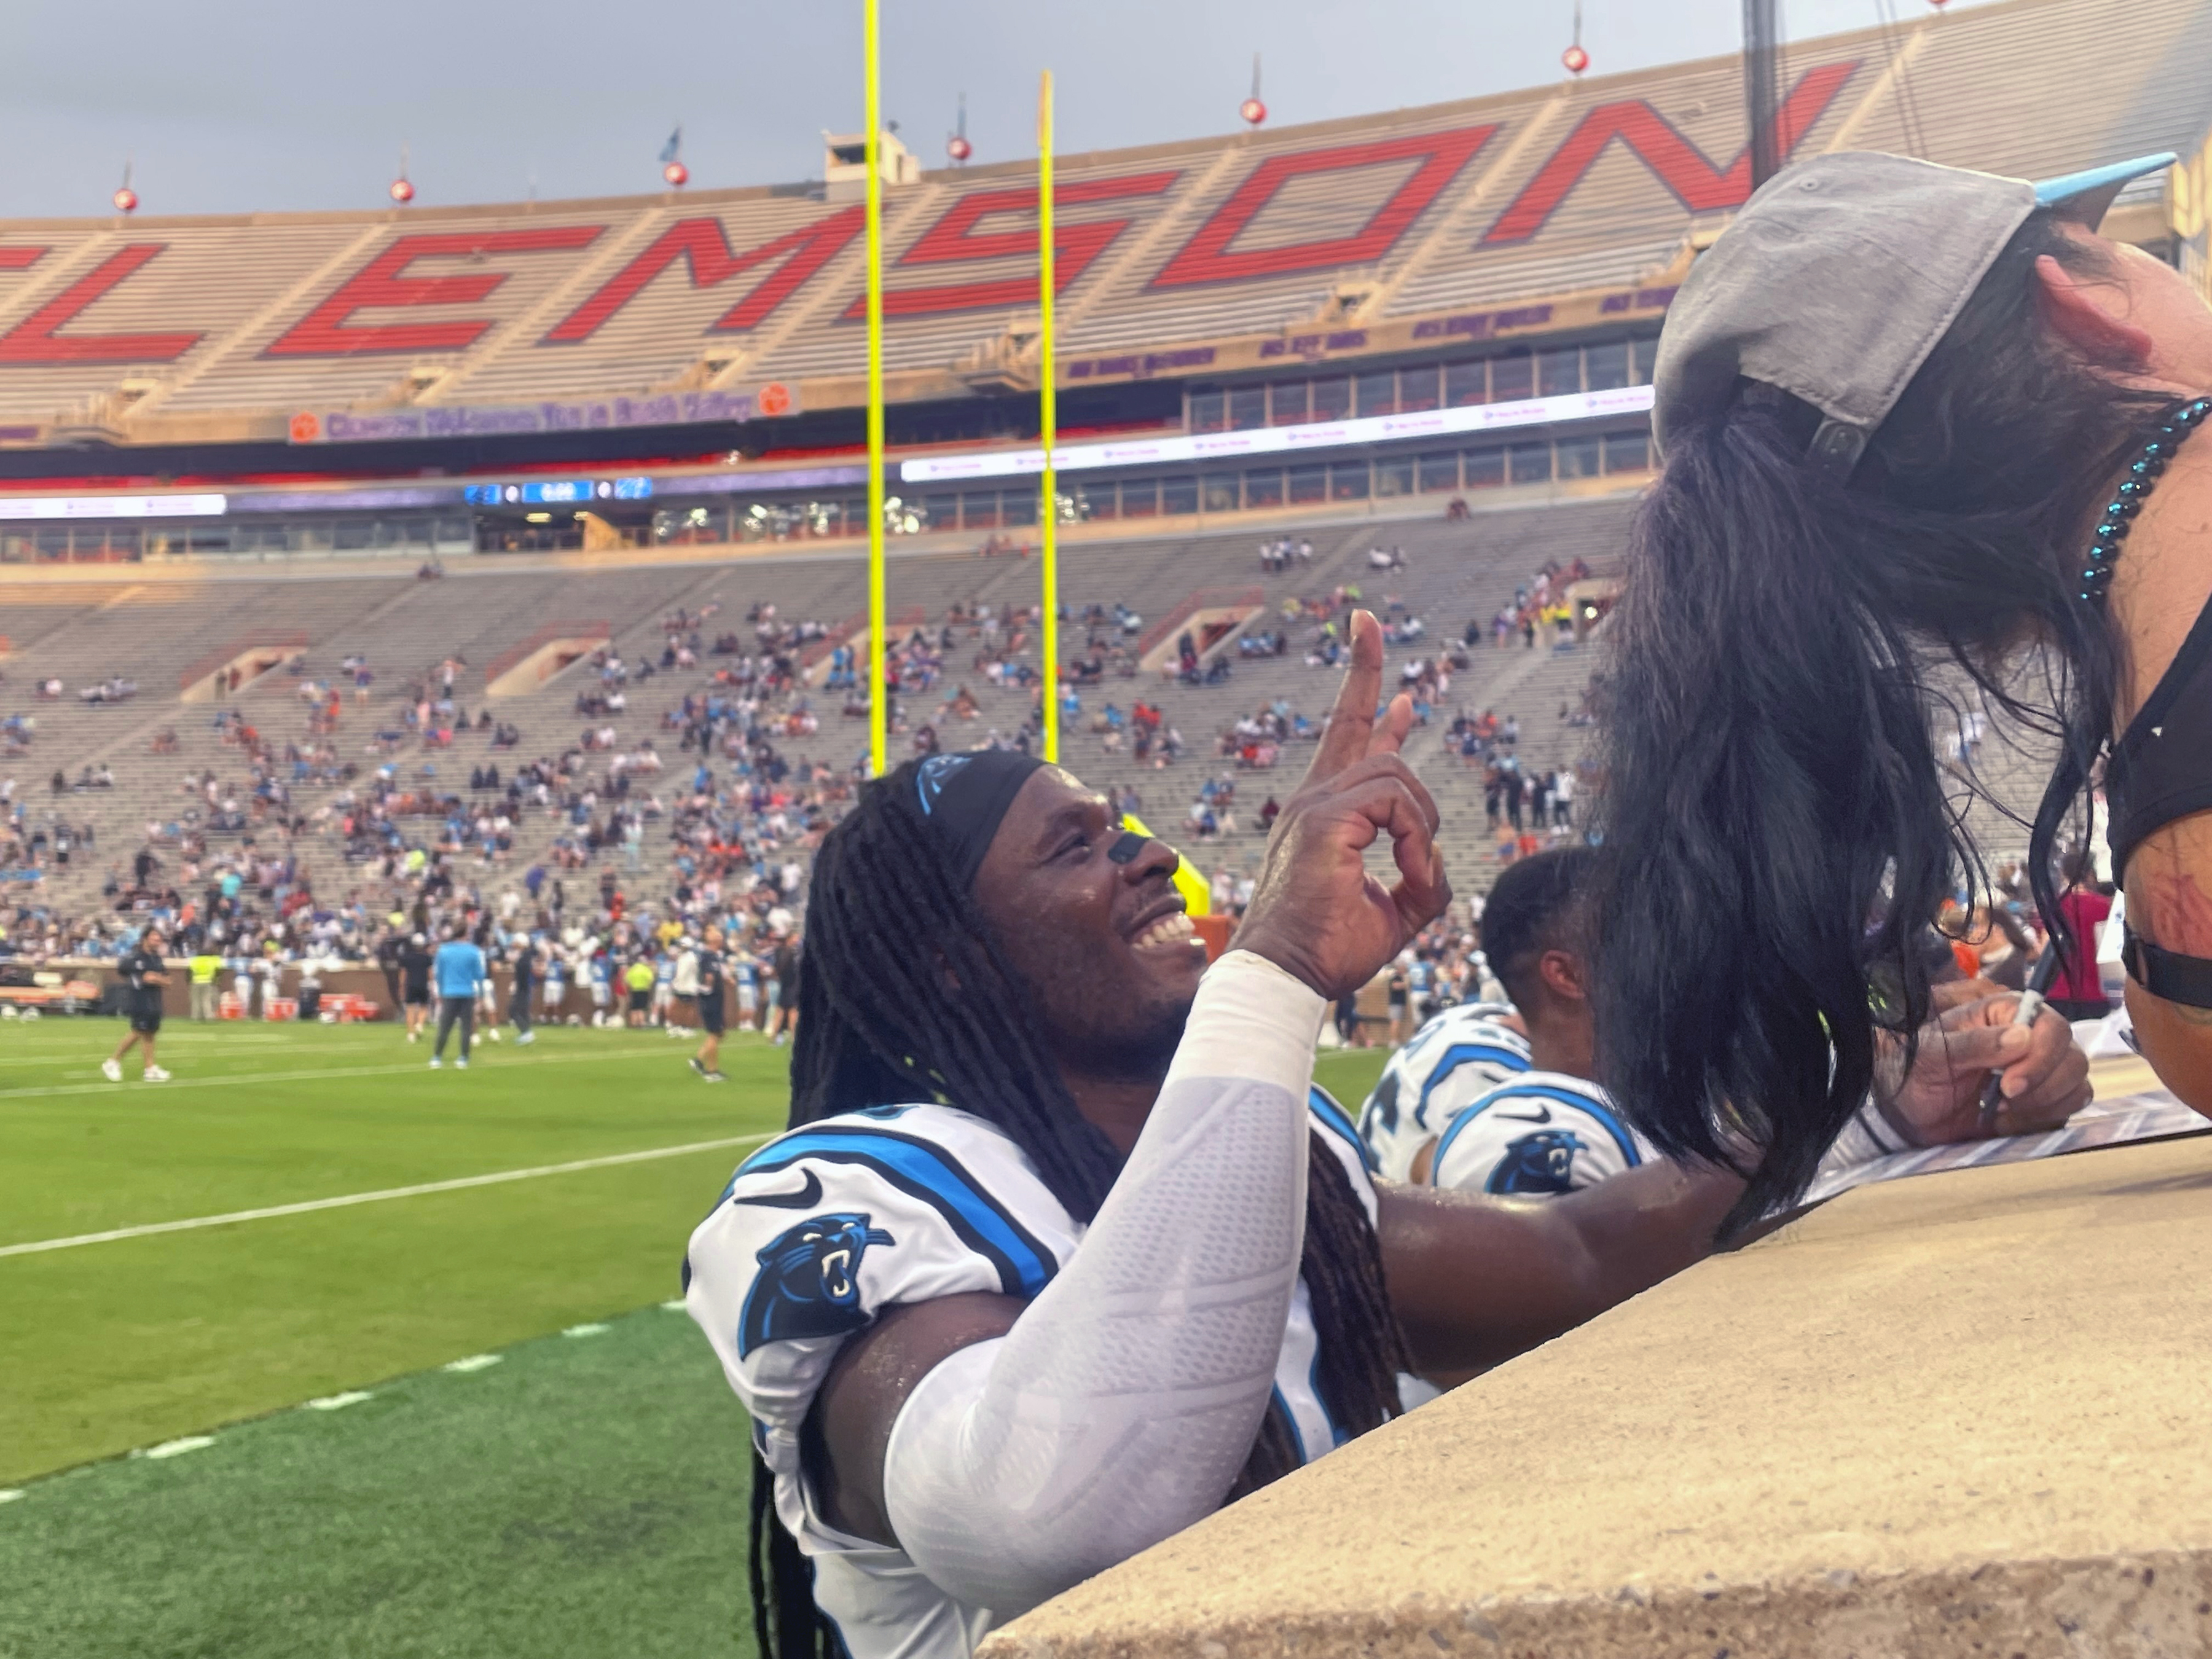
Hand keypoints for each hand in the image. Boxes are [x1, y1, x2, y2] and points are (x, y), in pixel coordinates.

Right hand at [1232, 611, 1448, 998]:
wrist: (1288, 979)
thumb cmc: (1329, 952)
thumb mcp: (1394, 908)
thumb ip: (1419, 874)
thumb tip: (1434, 853)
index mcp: (1325, 815)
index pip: (1347, 736)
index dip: (1363, 685)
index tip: (1365, 630)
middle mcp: (1314, 801)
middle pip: (1353, 721)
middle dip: (1365, 668)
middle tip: (1363, 618)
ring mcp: (1313, 806)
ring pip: (1395, 773)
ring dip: (1421, 824)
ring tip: (1414, 868)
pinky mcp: (1321, 820)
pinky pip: (1396, 805)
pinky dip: (1416, 841)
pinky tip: (1410, 871)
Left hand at [1875, 979, 2091, 1144]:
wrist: (1910, 1110)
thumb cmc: (1918, 1071)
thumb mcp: (1933, 1053)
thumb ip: (1975, 1043)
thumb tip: (2022, 1036)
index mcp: (2007, 1014)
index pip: (2053, 1027)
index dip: (2040, 1058)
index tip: (2009, 1085)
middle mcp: (2034, 1038)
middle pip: (2074, 1060)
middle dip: (2041, 1088)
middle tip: (1999, 1100)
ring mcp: (2045, 1070)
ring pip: (2077, 1087)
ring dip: (2041, 1107)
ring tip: (1997, 1111)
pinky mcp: (2047, 1100)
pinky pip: (2069, 1110)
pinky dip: (2041, 1121)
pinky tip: (2006, 1122)